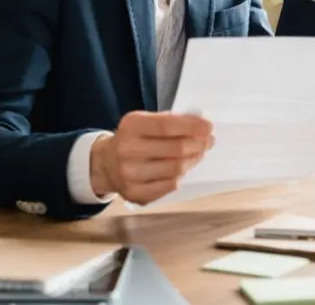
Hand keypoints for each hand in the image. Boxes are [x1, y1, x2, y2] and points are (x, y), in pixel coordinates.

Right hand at [90, 111, 213, 204]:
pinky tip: (182, 168)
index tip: (209, 127)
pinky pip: (169, 185)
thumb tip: (200, 125)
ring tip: (198, 153)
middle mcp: (127, 150)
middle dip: (198, 144)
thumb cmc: (133, 139)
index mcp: (131, 126)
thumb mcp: (144, 122)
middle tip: (209, 141)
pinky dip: (180, 176)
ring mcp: (130, 174)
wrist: (106, 163)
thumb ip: (169, 121)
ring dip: (193, 160)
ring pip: (176, 169)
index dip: (192, 126)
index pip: (167, 126)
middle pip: (176, 149)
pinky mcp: (135, 193)